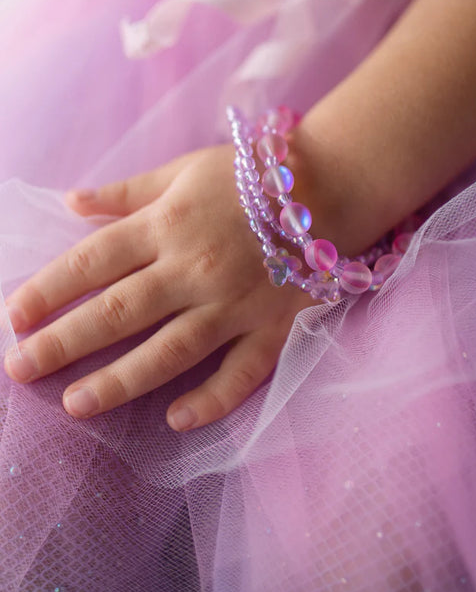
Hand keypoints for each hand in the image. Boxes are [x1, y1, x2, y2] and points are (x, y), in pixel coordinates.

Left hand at [3, 145, 307, 429]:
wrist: (329, 185)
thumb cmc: (249, 176)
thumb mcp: (183, 171)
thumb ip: (127, 191)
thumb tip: (70, 202)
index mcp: (169, 223)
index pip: (96, 260)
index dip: (50, 289)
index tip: (15, 316)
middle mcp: (195, 267)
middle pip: (120, 312)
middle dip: (65, 343)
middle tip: (20, 369)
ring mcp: (234, 303)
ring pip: (170, 350)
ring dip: (120, 381)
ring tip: (75, 404)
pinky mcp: (271, 327)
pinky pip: (242, 372)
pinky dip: (213, 398)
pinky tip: (177, 420)